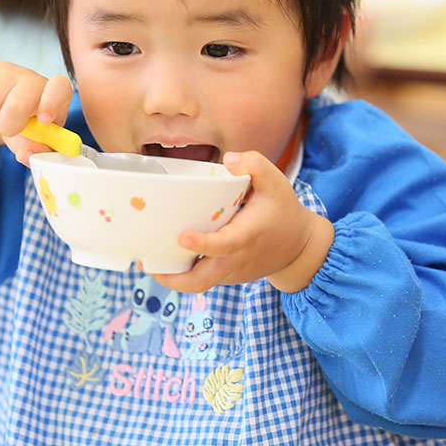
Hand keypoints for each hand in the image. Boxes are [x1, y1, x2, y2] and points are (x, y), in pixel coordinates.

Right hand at [0, 61, 72, 165]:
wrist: (3, 111)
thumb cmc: (27, 127)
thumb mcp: (35, 141)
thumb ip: (36, 151)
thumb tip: (26, 155)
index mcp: (55, 96)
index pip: (60, 87)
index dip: (51, 103)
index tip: (43, 121)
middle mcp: (34, 80)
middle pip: (18, 103)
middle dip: (8, 126)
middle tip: (8, 130)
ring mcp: (11, 71)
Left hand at [148, 151, 334, 293]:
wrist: (299, 249)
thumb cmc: (283, 212)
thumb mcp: (277, 182)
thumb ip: (255, 164)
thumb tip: (228, 161)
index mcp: (247, 236)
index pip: (224, 245)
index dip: (202, 244)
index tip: (181, 237)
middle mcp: (236, 259)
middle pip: (201, 281)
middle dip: (172, 278)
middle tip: (146, 262)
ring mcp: (230, 273)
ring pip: (197, 284)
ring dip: (171, 278)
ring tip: (146, 261)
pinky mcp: (226, 277)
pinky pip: (202, 279)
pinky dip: (183, 273)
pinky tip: (165, 258)